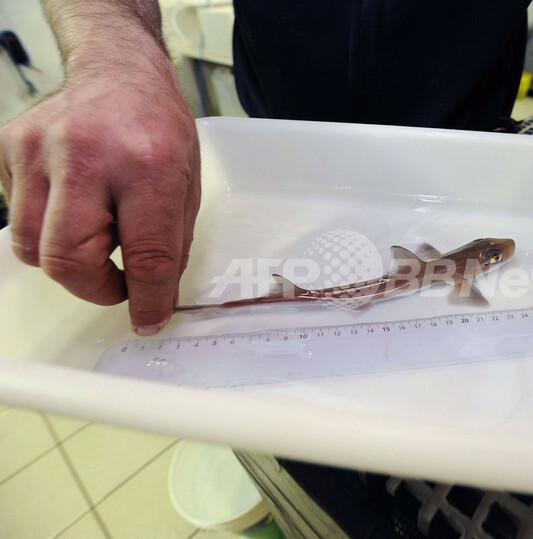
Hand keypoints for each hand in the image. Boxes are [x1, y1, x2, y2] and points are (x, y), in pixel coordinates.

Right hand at [0, 61, 200, 334]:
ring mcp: (38, 149)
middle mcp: (87, 155)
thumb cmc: (157, 128)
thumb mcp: (187, 186)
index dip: (147, 298)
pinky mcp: (8, 147)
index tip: (147, 318)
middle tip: (117, 284)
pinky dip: (46, 227)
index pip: (145, 254)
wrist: (119, 73)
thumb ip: (170, 244)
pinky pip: (17, 217)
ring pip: (33, 246)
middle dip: (95, 288)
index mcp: (148, 165)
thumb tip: (152, 298)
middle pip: (67, 259)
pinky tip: (73, 202)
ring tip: (98, 234)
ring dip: (68, 260)